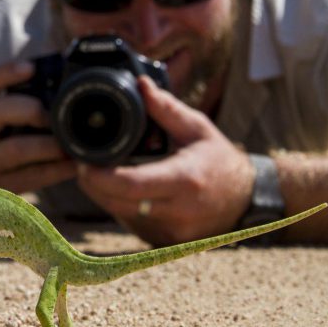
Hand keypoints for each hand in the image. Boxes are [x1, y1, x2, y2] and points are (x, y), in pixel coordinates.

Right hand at [0, 61, 76, 193]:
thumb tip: (60, 88)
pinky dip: (57, 170)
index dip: (3, 73)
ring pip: (14, 149)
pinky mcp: (0, 191)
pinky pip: (31, 177)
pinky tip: (74, 165)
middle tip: (53, 117)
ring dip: (48, 144)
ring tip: (69, 145)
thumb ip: (13, 110)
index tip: (31, 67)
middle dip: (29, 108)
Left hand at [76, 75, 254, 244]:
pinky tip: (122, 188)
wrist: (244, 200)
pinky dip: (121, 205)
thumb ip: (166, 109)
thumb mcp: (197, 128)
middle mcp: (177, 211)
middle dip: (93, 182)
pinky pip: (130, 222)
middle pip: (115, 201)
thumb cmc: (219, 160)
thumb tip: (140, 85)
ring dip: (104, 194)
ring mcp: (170, 232)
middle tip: (84, 161)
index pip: (129, 183)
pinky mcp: (164, 242)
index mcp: (184, 180)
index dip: (98, 174)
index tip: (83, 159)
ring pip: (119, 214)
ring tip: (102, 170)